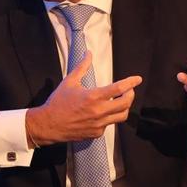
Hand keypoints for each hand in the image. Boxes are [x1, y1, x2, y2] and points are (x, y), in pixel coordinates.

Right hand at [25, 52, 141, 145]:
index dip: (131, 82)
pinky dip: (110, 117)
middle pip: (126, 103)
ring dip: (124, 107)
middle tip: (129, 90)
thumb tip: (88, 53)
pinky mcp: (96, 133)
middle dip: (131, 95)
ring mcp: (99, 124)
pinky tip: (103, 112)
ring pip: (122, 116)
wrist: (49, 124)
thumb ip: (82, 67)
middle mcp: (98, 111)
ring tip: (121, 101)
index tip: (137, 79)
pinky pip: (109, 124)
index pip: (119, 88)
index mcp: (93, 97)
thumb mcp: (69, 81)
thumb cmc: (58, 102)